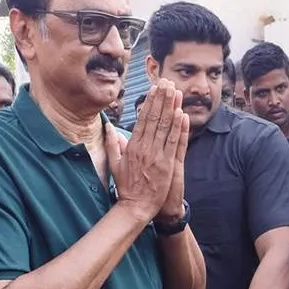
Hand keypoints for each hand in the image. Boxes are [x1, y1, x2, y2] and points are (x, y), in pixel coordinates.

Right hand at [108, 80, 183, 223]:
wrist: (136, 206)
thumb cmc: (126, 186)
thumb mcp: (113, 163)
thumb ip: (112, 143)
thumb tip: (107, 127)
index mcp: (132, 146)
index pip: (143, 119)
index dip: (150, 102)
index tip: (154, 88)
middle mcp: (145, 148)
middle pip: (155, 118)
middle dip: (161, 98)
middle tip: (167, 82)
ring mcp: (157, 155)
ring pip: (165, 127)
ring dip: (171, 107)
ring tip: (176, 91)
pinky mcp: (168, 164)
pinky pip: (174, 142)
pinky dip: (178, 127)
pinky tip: (181, 114)